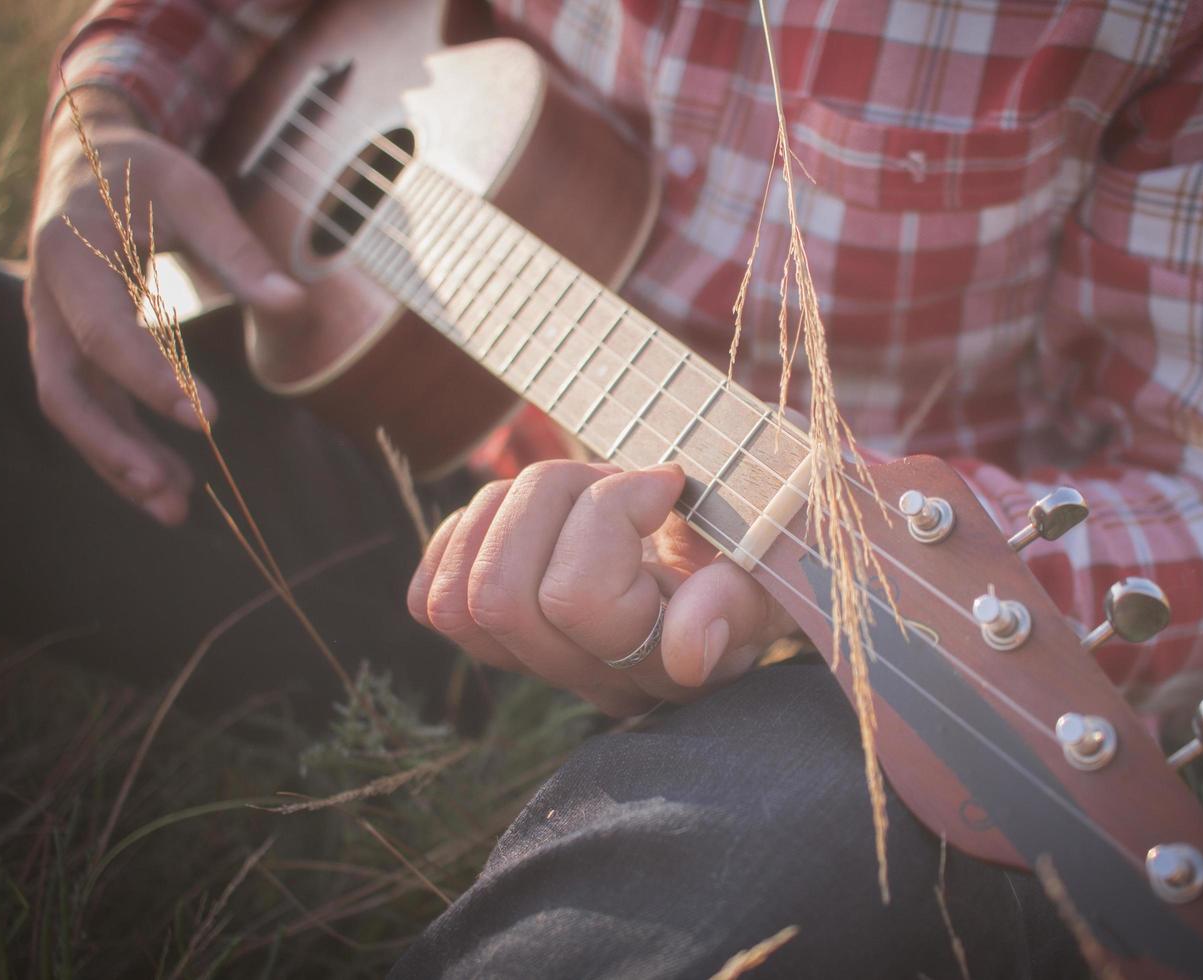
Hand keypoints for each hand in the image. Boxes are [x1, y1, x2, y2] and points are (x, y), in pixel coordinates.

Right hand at [26, 89, 305, 523]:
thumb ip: (239, 250)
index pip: (103, 332)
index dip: (152, 379)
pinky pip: (89, 409)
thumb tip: (293, 305)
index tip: (209, 417)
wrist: (89, 159)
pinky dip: (122, 448)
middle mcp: (46, 299)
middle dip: (114, 447)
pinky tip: (169, 485)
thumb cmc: (145, 173)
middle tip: (172, 491)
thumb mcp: (194, 192)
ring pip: (72, 410)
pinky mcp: (70, 350)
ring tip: (176, 508)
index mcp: (70, 253)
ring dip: (118, 462)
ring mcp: (51, 329)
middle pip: (63, 389)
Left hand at [407, 461, 798, 715]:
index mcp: (672, 664)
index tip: (669, 482)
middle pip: (502, 596)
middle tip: (616, 479)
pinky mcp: (497, 637)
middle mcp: (601, 679)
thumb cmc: (766, 532)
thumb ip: (734, 601)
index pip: (576, 599)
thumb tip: (687, 654)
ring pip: (464, 590)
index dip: (610, 512)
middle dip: (552, 501)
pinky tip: (534, 518)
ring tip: (583, 492)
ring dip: (516, 506)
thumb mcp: (771, 558)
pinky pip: (432, 597)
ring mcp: (546, 663)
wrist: (749, 535)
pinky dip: (470, 533)